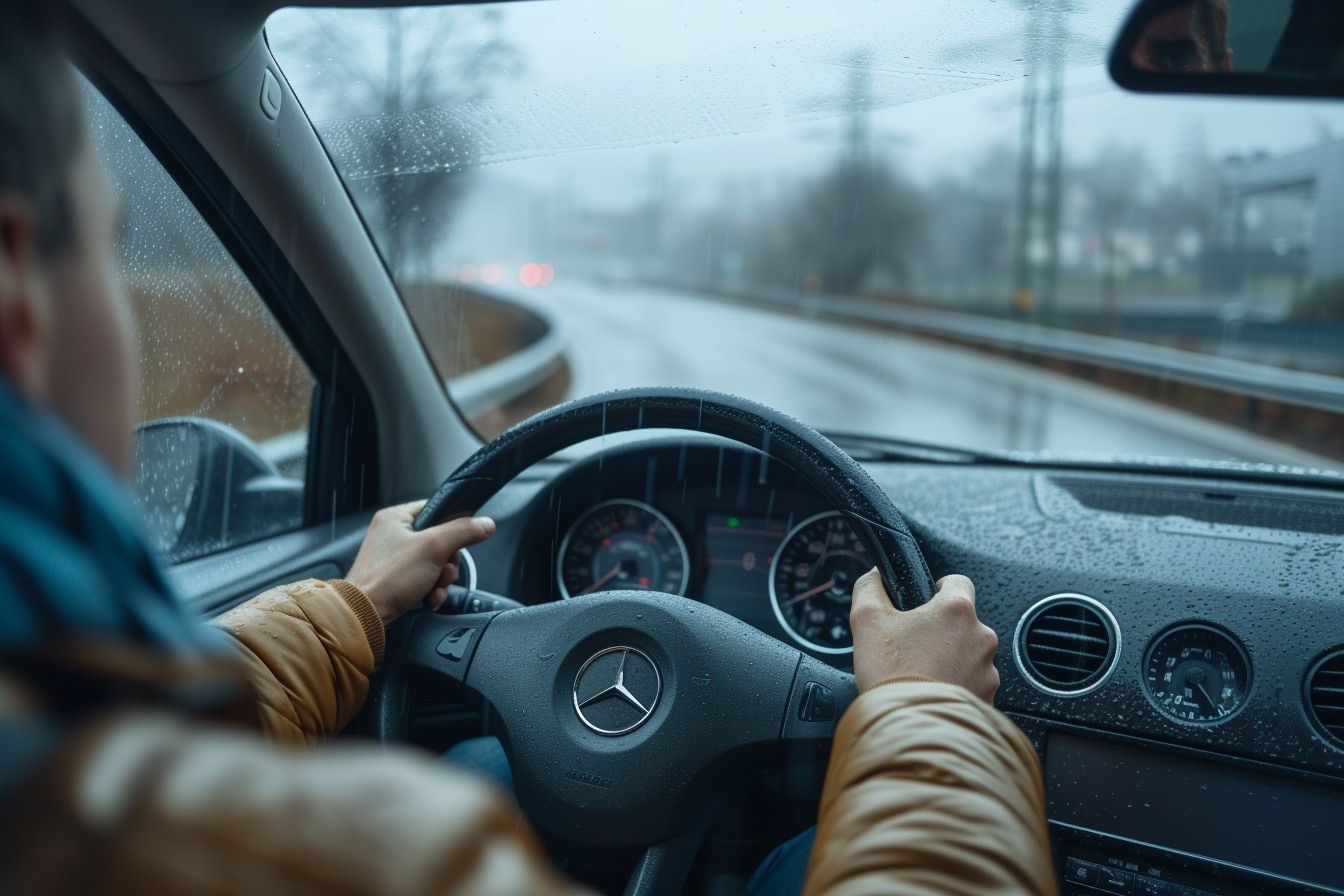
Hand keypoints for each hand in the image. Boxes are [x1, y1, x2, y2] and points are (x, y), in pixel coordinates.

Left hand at [346, 501, 495, 623]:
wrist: (365, 614)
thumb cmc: (388, 578)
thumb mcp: (434, 547)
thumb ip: (464, 531)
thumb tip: (486, 524)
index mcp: (396, 517)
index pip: (436, 510)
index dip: (453, 526)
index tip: (459, 542)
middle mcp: (392, 535)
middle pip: (439, 540)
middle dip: (448, 562)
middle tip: (444, 570)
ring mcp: (393, 559)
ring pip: (434, 563)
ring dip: (442, 579)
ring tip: (435, 587)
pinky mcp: (394, 579)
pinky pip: (423, 579)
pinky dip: (431, 590)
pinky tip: (430, 598)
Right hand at [849, 570, 999, 701]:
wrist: (910, 727)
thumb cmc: (892, 673)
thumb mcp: (866, 620)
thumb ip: (869, 588)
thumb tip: (873, 577)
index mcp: (957, 610)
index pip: (959, 582)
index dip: (940, 588)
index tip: (926, 601)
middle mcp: (981, 637)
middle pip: (963, 623)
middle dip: (941, 631)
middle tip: (914, 645)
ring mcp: (988, 670)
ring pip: (970, 655)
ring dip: (951, 660)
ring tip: (923, 674)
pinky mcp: (989, 698)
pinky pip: (973, 685)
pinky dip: (957, 686)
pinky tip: (933, 692)